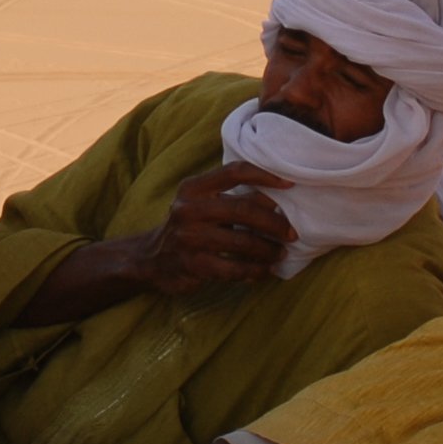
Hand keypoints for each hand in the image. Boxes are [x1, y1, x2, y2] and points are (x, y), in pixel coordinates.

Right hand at [146, 160, 294, 296]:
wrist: (151, 258)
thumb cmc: (188, 227)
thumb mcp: (201, 204)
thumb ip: (230, 198)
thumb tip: (277, 200)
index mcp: (193, 188)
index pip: (234, 171)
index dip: (264, 175)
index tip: (289, 184)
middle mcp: (189, 209)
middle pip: (243, 209)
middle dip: (274, 222)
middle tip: (291, 234)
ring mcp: (189, 238)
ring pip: (242, 242)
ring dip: (268, 250)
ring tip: (280, 254)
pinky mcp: (193, 264)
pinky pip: (234, 268)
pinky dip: (254, 270)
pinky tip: (263, 272)